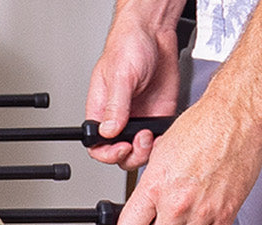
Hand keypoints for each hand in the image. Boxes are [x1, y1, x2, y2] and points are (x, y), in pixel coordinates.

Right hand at [84, 19, 181, 169]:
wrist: (155, 34)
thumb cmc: (128, 46)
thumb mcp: (120, 75)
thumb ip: (115, 105)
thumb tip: (108, 131)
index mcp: (101, 110)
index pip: (97, 144)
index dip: (107, 153)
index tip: (122, 148)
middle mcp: (120, 117)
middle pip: (120, 153)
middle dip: (131, 154)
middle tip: (141, 139)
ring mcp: (140, 118)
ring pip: (141, 150)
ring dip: (148, 150)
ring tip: (153, 134)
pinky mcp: (158, 115)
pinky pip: (159, 139)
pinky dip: (163, 142)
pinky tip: (164, 133)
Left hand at [113, 104, 261, 224]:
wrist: (234, 119)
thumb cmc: (200, 128)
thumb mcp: (160, 153)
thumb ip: (150, 184)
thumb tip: (145, 203)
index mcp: (154, 187)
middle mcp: (177, 203)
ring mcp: (203, 211)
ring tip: (185, 223)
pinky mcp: (228, 212)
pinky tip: (205, 222)